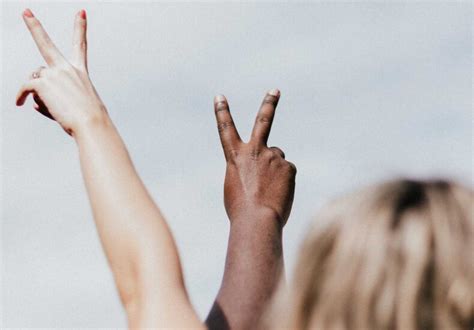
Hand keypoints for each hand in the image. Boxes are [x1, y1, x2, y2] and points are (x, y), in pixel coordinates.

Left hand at [16, 9, 106, 135]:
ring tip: (54, 107)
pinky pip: (25, 87)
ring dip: (38, 92)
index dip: (80, 27)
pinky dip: (20, 96)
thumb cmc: (89, 120)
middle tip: (26, 12)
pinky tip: (19, 103)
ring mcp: (54, 74)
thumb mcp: (77, 106)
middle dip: (35, 26)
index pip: (80, 45)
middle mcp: (67, 69)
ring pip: (35, 79)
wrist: (91, 123)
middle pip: (46, 44)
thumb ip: (54, 100)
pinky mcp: (42, 82)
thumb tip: (32, 101)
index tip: (81, 12)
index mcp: (80, 72)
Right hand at [214, 90, 295, 226]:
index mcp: (235, 156)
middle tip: (275, 90)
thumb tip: (270, 167)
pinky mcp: (288, 166)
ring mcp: (273, 156)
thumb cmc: (241, 210)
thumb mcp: (236, 186)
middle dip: (269, 103)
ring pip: (277, 159)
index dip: (222, 112)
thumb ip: (250, 170)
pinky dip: (284, 183)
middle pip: (263, 121)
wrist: (256, 220)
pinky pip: (287, 172)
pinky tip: (278, 194)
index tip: (219, 97)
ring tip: (269, 190)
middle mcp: (254, 150)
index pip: (226, 129)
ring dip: (274, 171)